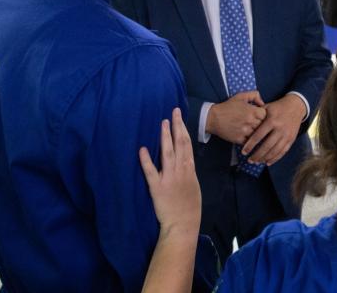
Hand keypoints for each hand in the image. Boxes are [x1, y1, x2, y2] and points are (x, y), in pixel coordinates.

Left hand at [139, 108, 200, 236]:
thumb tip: (184, 159)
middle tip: (173, 112)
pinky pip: (151, 172)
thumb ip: (188, 171)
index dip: (183, 129)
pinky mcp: (157, 187)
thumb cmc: (190, 207)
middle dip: (176, 126)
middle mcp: (181, 170)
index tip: (179, 117)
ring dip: (165, 137)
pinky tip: (142, 149)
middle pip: (179, 144)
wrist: (183, 224)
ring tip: (162, 123)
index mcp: (190, 170)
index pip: (187, 145)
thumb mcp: (194, 186)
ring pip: (167, 153)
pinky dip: (146, 160)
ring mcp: (169, 178)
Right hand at [206, 91, 265, 143]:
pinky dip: (249, 139)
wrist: (213, 118)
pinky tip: (245, 135)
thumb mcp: (241, 96)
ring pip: (257, 134)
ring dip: (255, 132)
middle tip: (255, 122)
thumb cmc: (228, 106)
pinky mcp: (239, 139)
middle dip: (260, 123)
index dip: (263, 115)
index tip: (259, 115)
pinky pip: (250, 141)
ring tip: (250, 128)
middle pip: (263, 125)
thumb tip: (262, 103)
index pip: (266, 115)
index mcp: (252, 111)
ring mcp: (245, 132)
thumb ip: (254, 95)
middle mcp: (250, 122)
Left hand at [243, 94, 305, 164]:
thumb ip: (257, 117)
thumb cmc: (277, 107)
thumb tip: (245, 126)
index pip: (258, 136)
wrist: (296, 106)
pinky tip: (267, 162)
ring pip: (275, 151)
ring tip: (256, 162)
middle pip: (266, 146)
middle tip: (249, 160)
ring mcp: (287, 135)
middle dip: (257, 155)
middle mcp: (280, 129)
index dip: (250, 145)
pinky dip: (275, 158)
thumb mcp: (267, 107)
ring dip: (264, 158)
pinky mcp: (291, 139)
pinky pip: (283, 152)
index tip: (244, 151)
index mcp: (272, 120)